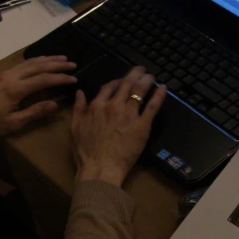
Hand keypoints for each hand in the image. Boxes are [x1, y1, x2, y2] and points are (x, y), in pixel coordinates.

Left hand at [0, 56, 76, 143]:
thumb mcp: (13, 123)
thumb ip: (34, 112)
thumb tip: (55, 104)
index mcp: (15, 89)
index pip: (43, 79)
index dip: (60, 78)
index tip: (74, 79)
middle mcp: (11, 76)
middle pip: (38, 66)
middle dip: (57, 64)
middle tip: (73, 64)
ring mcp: (5, 73)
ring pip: (30, 62)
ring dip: (47, 59)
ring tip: (62, 59)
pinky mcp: (1, 74)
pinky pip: (22, 64)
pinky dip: (36, 61)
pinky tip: (42, 61)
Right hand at [71, 66, 166, 185]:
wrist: (101, 168)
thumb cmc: (86, 152)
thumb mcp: (75, 128)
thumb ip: (78, 108)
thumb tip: (80, 92)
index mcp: (97, 106)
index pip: (108, 87)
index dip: (116, 82)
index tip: (122, 81)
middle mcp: (114, 106)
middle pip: (126, 85)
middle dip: (135, 74)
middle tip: (141, 70)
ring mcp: (129, 114)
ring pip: (139, 91)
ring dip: (146, 80)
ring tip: (151, 76)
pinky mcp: (142, 125)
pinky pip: (152, 106)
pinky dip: (159, 95)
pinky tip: (163, 88)